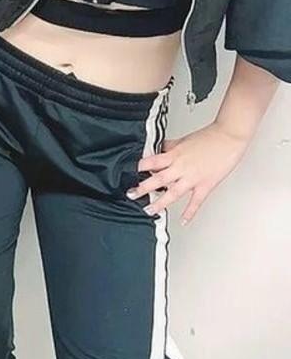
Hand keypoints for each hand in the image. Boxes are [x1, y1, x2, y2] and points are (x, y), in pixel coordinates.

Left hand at [130, 124, 249, 223]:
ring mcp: (193, 178)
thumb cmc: (209, 137)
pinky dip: (189, 212)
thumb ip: (170, 147)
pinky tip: (183, 220)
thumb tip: (158, 149)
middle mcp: (181, 167)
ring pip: (173, 193)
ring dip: (160, 202)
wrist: (229, 137)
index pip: (152, 161)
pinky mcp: (205, 185)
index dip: (140, 167)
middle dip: (143, 187)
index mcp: (175, 154)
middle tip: (131, 194)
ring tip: (149, 210)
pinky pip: (195, 201)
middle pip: (158, 179)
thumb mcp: (184, 139)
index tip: (128, 173)